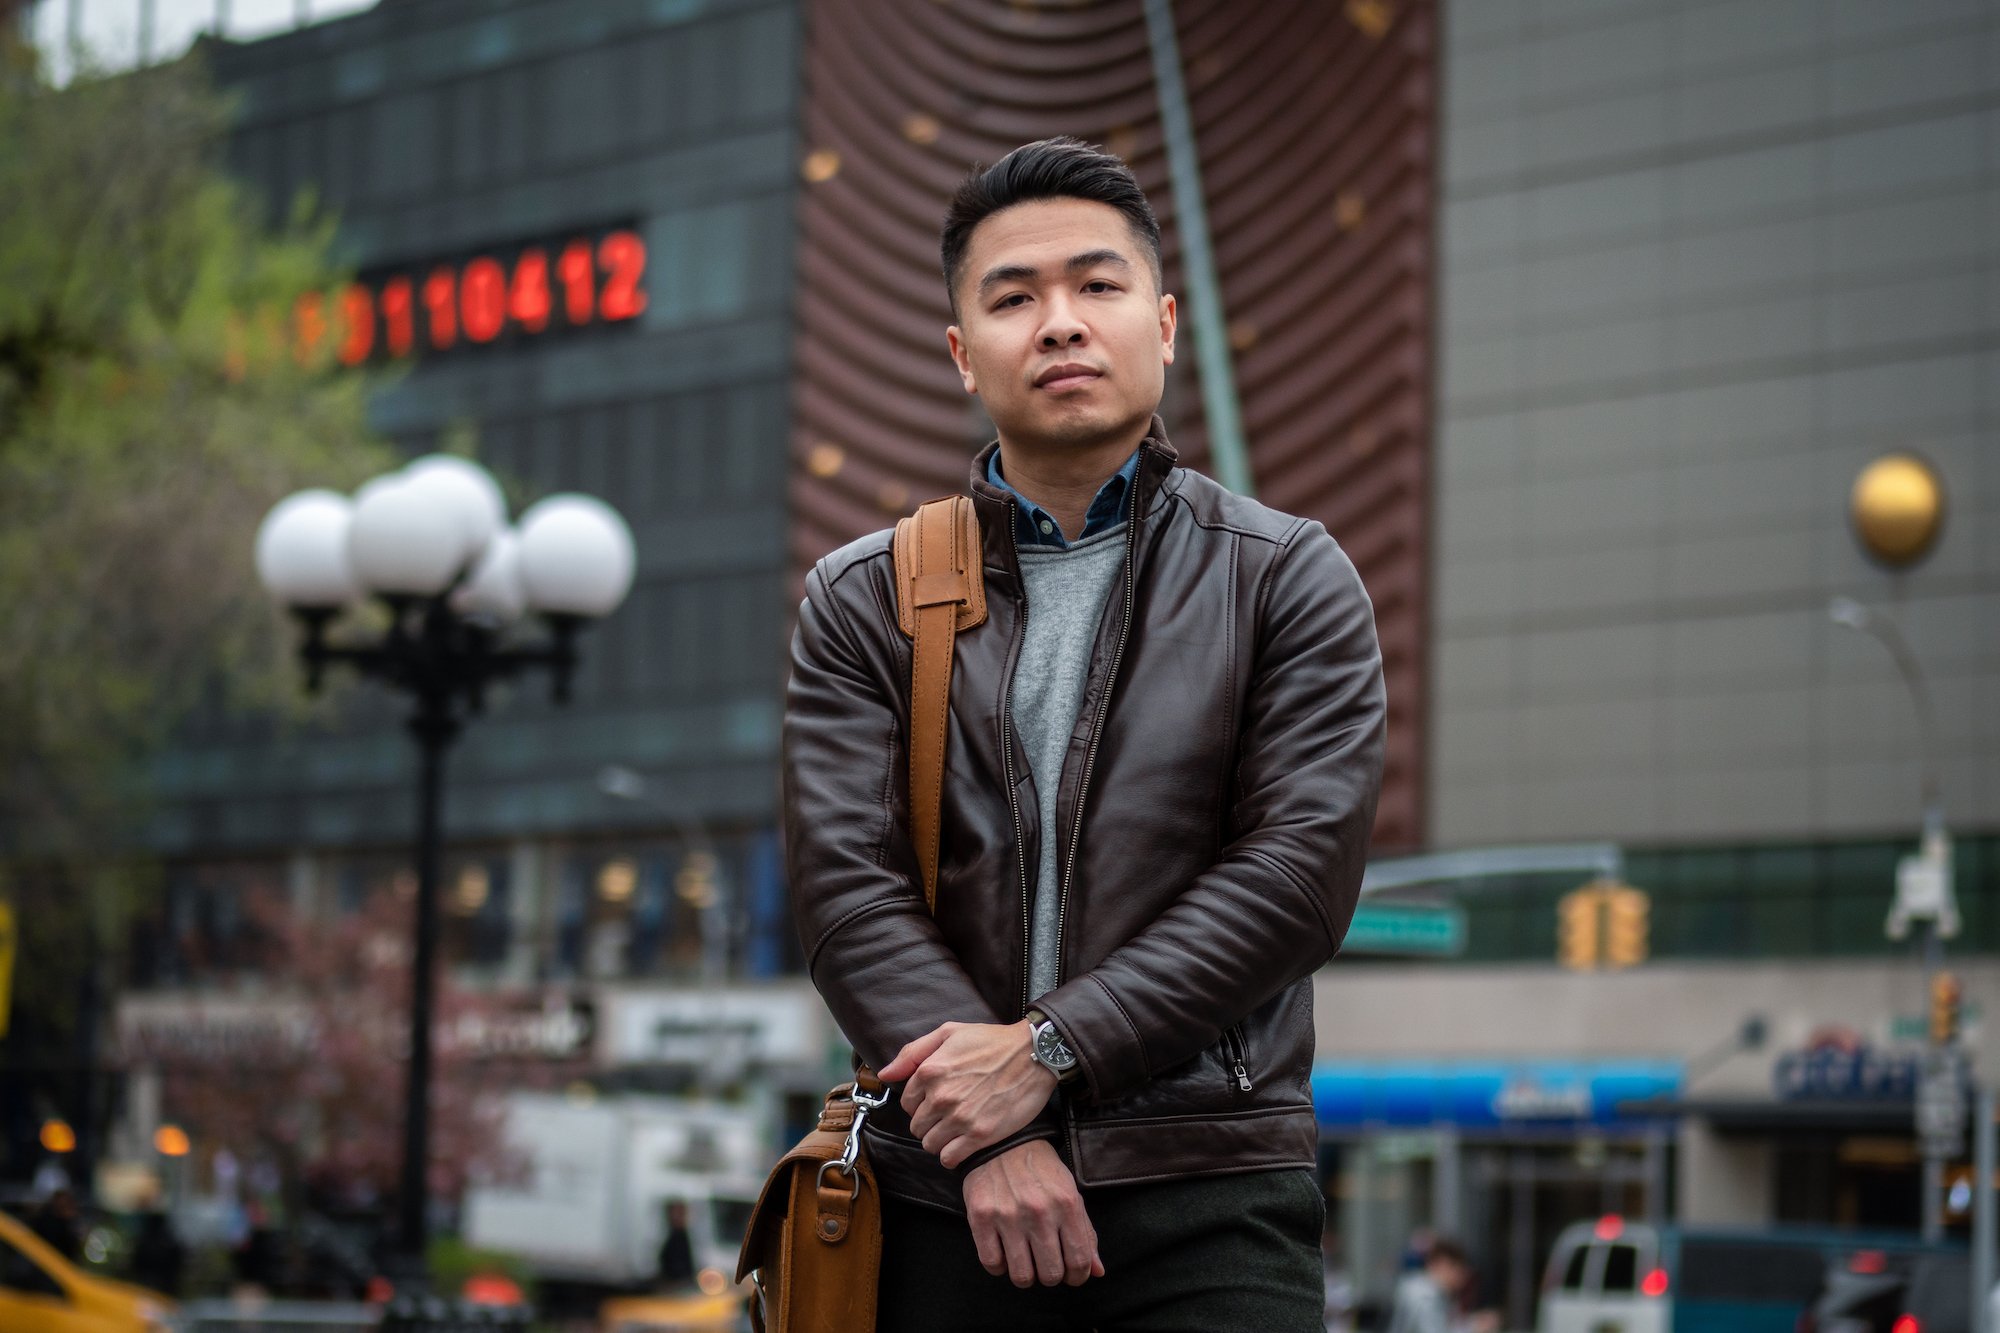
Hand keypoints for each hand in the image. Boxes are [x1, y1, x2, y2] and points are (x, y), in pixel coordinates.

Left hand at [878, 1020, 1056, 1167]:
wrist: (1035, 1054)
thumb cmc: (993, 1041)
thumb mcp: (949, 1033)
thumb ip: (913, 1053)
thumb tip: (885, 1074)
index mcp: (930, 1071)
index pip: (907, 1103)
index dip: (920, 1103)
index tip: (935, 1100)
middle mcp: (941, 1096)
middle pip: (917, 1126)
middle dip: (929, 1122)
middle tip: (947, 1115)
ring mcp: (960, 1118)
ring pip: (930, 1144)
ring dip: (939, 1139)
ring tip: (955, 1129)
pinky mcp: (980, 1135)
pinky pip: (949, 1158)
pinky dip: (952, 1154)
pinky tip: (962, 1143)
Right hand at [962, 1141, 1104, 1287]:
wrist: (1004, 1142)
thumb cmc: (1042, 1171)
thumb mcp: (1071, 1194)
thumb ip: (1086, 1233)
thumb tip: (1097, 1271)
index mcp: (1067, 1204)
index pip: (1079, 1261)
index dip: (1078, 1276)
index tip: (1072, 1274)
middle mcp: (1039, 1212)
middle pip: (1051, 1274)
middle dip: (1051, 1276)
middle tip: (1046, 1264)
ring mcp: (1008, 1215)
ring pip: (1022, 1276)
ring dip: (1026, 1275)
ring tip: (1025, 1261)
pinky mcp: (981, 1217)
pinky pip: (992, 1264)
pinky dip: (1000, 1266)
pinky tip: (1004, 1252)